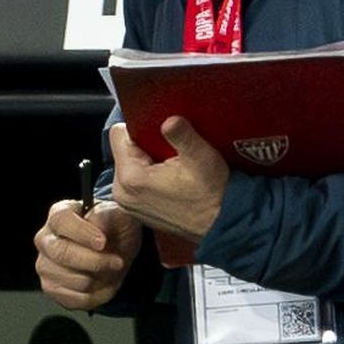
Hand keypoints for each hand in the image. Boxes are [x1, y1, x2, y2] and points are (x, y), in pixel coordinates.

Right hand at [35, 199, 141, 309]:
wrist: (115, 250)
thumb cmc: (112, 229)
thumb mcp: (117, 215)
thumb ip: (106, 216)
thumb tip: (98, 226)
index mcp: (58, 214)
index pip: (61, 221)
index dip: (82, 233)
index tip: (103, 242)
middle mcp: (45, 239)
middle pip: (62, 253)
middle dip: (95, 261)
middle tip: (117, 261)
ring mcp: (45, 265)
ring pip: (73, 280)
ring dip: (99, 278)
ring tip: (109, 270)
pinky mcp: (51, 288)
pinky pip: (75, 299)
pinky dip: (96, 295)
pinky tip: (101, 282)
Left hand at [108, 119, 229, 241]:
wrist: (225, 223)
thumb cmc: (213, 194)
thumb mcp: (201, 157)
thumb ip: (181, 135)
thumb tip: (170, 120)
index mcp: (130, 178)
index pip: (118, 133)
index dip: (141, 128)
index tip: (161, 137)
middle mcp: (122, 193)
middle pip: (123, 149)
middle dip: (144, 146)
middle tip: (170, 154)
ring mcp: (128, 203)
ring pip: (130, 164)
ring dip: (149, 161)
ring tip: (173, 168)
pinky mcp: (137, 209)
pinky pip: (136, 180)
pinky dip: (151, 176)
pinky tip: (170, 179)